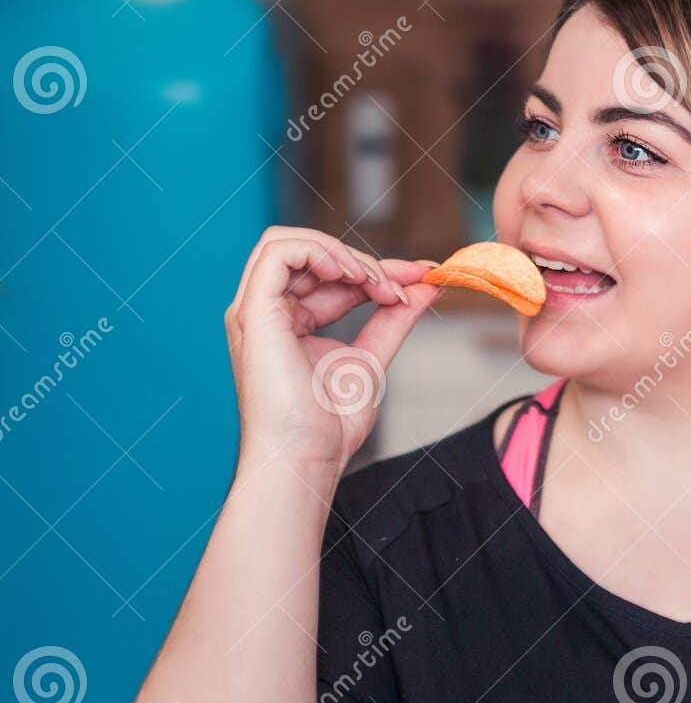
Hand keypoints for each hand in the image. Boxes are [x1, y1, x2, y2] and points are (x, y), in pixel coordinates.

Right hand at [224, 226, 443, 475]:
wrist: (306, 459)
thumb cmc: (329, 426)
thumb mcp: (371, 358)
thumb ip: (393, 319)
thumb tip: (427, 287)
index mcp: (290, 321)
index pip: (330, 276)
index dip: (376, 270)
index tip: (422, 277)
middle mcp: (267, 311)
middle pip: (310, 255)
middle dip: (364, 261)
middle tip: (404, 287)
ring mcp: (255, 310)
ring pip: (288, 243)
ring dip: (342, 254)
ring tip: (377, 285)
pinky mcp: (253, 313)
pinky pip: (278, 253)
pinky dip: (320, 252)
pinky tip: (355, 277)